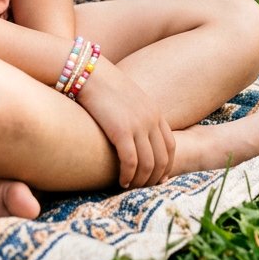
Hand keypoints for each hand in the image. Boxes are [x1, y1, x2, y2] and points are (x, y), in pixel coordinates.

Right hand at [76, 58, 175, 188]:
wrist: (88, 70)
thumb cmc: (102, 83)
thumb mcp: (127, 97)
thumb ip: (135, 113)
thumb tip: (131, 130)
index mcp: (154, 111)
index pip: (171, 145)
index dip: (167, 165)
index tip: (159, 177)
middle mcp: (151, 119)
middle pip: (162, 158)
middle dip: (155, 178)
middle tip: (144, 189)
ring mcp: (138, 125)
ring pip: (148, 164)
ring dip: (141, 181)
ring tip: (131, 187)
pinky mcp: (121, 131)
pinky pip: (130, 162)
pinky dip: (128, 176)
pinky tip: (121, 181)